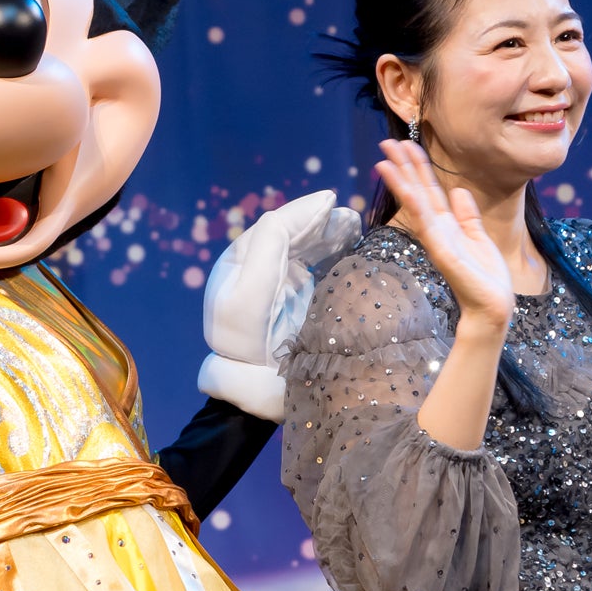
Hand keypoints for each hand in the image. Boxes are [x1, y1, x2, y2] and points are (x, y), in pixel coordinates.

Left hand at [199, 190, 362, 420]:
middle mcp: (255, 269)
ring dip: (328, 236)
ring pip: (304, 249)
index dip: (303, 212)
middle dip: (320, 222)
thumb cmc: (248, 342)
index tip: (332, 201)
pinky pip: (314, 269)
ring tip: (353, 228)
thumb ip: (267, 249)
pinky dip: (332, 255)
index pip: (274, 227)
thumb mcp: (250, 295)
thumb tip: (290, 217)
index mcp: (238, 263)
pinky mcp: (294, 303)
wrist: (255, 389)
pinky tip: (349, 248)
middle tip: (351, 217)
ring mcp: (275, 286)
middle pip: (290, 235)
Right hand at [377, 140, 512, 328]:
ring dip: (400, 182)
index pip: (428, 189)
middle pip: (417, 191)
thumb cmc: (486, 276)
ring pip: (415, 204)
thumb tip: (459, 191)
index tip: (407, 144)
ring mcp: (436, 240)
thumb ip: (467, 215)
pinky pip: (427, 226)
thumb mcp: (479, 236)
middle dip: (403, 166)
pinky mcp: (442, 253)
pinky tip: (408, 190)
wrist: (492, 306)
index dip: (418, 167)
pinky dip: (416, 207)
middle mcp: (436, 229)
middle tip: (387, 141)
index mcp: (446, 224)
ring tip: (385, 160)